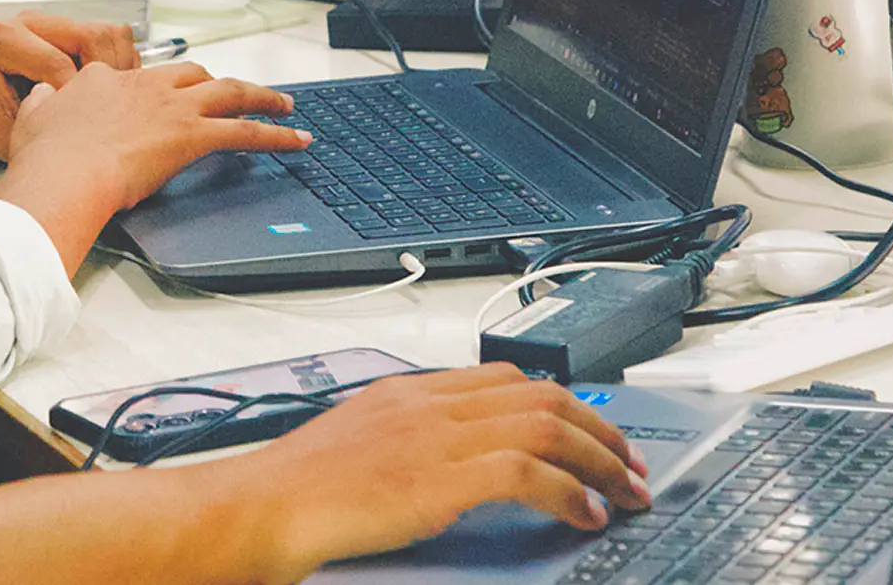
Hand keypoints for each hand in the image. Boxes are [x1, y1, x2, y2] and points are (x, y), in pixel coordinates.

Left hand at [0, 12, 143, 158]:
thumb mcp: (0, 133)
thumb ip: (37, 130)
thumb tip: (78, 139)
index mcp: (5, 40)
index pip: (61, 64)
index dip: (75, 100)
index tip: (79, 126)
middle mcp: (29, 23)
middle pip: (95, 36)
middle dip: (106, 76)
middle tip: (102, 110)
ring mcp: (50, 23)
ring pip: (109, 33)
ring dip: (118, 66)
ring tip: (107, 100)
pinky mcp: (66, 31)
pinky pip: (108, 38)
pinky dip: (116, 63)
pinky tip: (105, 91)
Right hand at [4, 61, 303, 214]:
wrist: (64, 173)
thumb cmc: (45, 156)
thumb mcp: (31, 119)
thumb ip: (40, 105)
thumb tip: (39, 94)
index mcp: (103, 80)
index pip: (134, 77)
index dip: (149, 89)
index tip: (154, 99)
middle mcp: (143, 86)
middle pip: (191, 75)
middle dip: (214, 83)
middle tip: (232, 94)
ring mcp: (172, 108)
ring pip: (229, 92)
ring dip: (260, 97)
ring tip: (284, 104)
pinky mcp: (193, 135)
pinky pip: (246, 132)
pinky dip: (277, 134)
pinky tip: (297, 140)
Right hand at [247, 363, 652, 571]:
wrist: (264, 505)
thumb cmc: (295, 490)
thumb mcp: (357, 447)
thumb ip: (405, 444)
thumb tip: (447, 468)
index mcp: (408, 390)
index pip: (503, 377)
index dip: (559, 401)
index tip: (587, 430)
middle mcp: (429, 402)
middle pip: (538, 392)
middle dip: (597, 427)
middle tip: (629, 462)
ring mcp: (437, 435)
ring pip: (545, 424)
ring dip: (598, 458)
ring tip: (626, 490)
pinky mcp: (442, 476)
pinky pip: (527, 472)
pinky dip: (568, 493)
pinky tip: (585, 515)